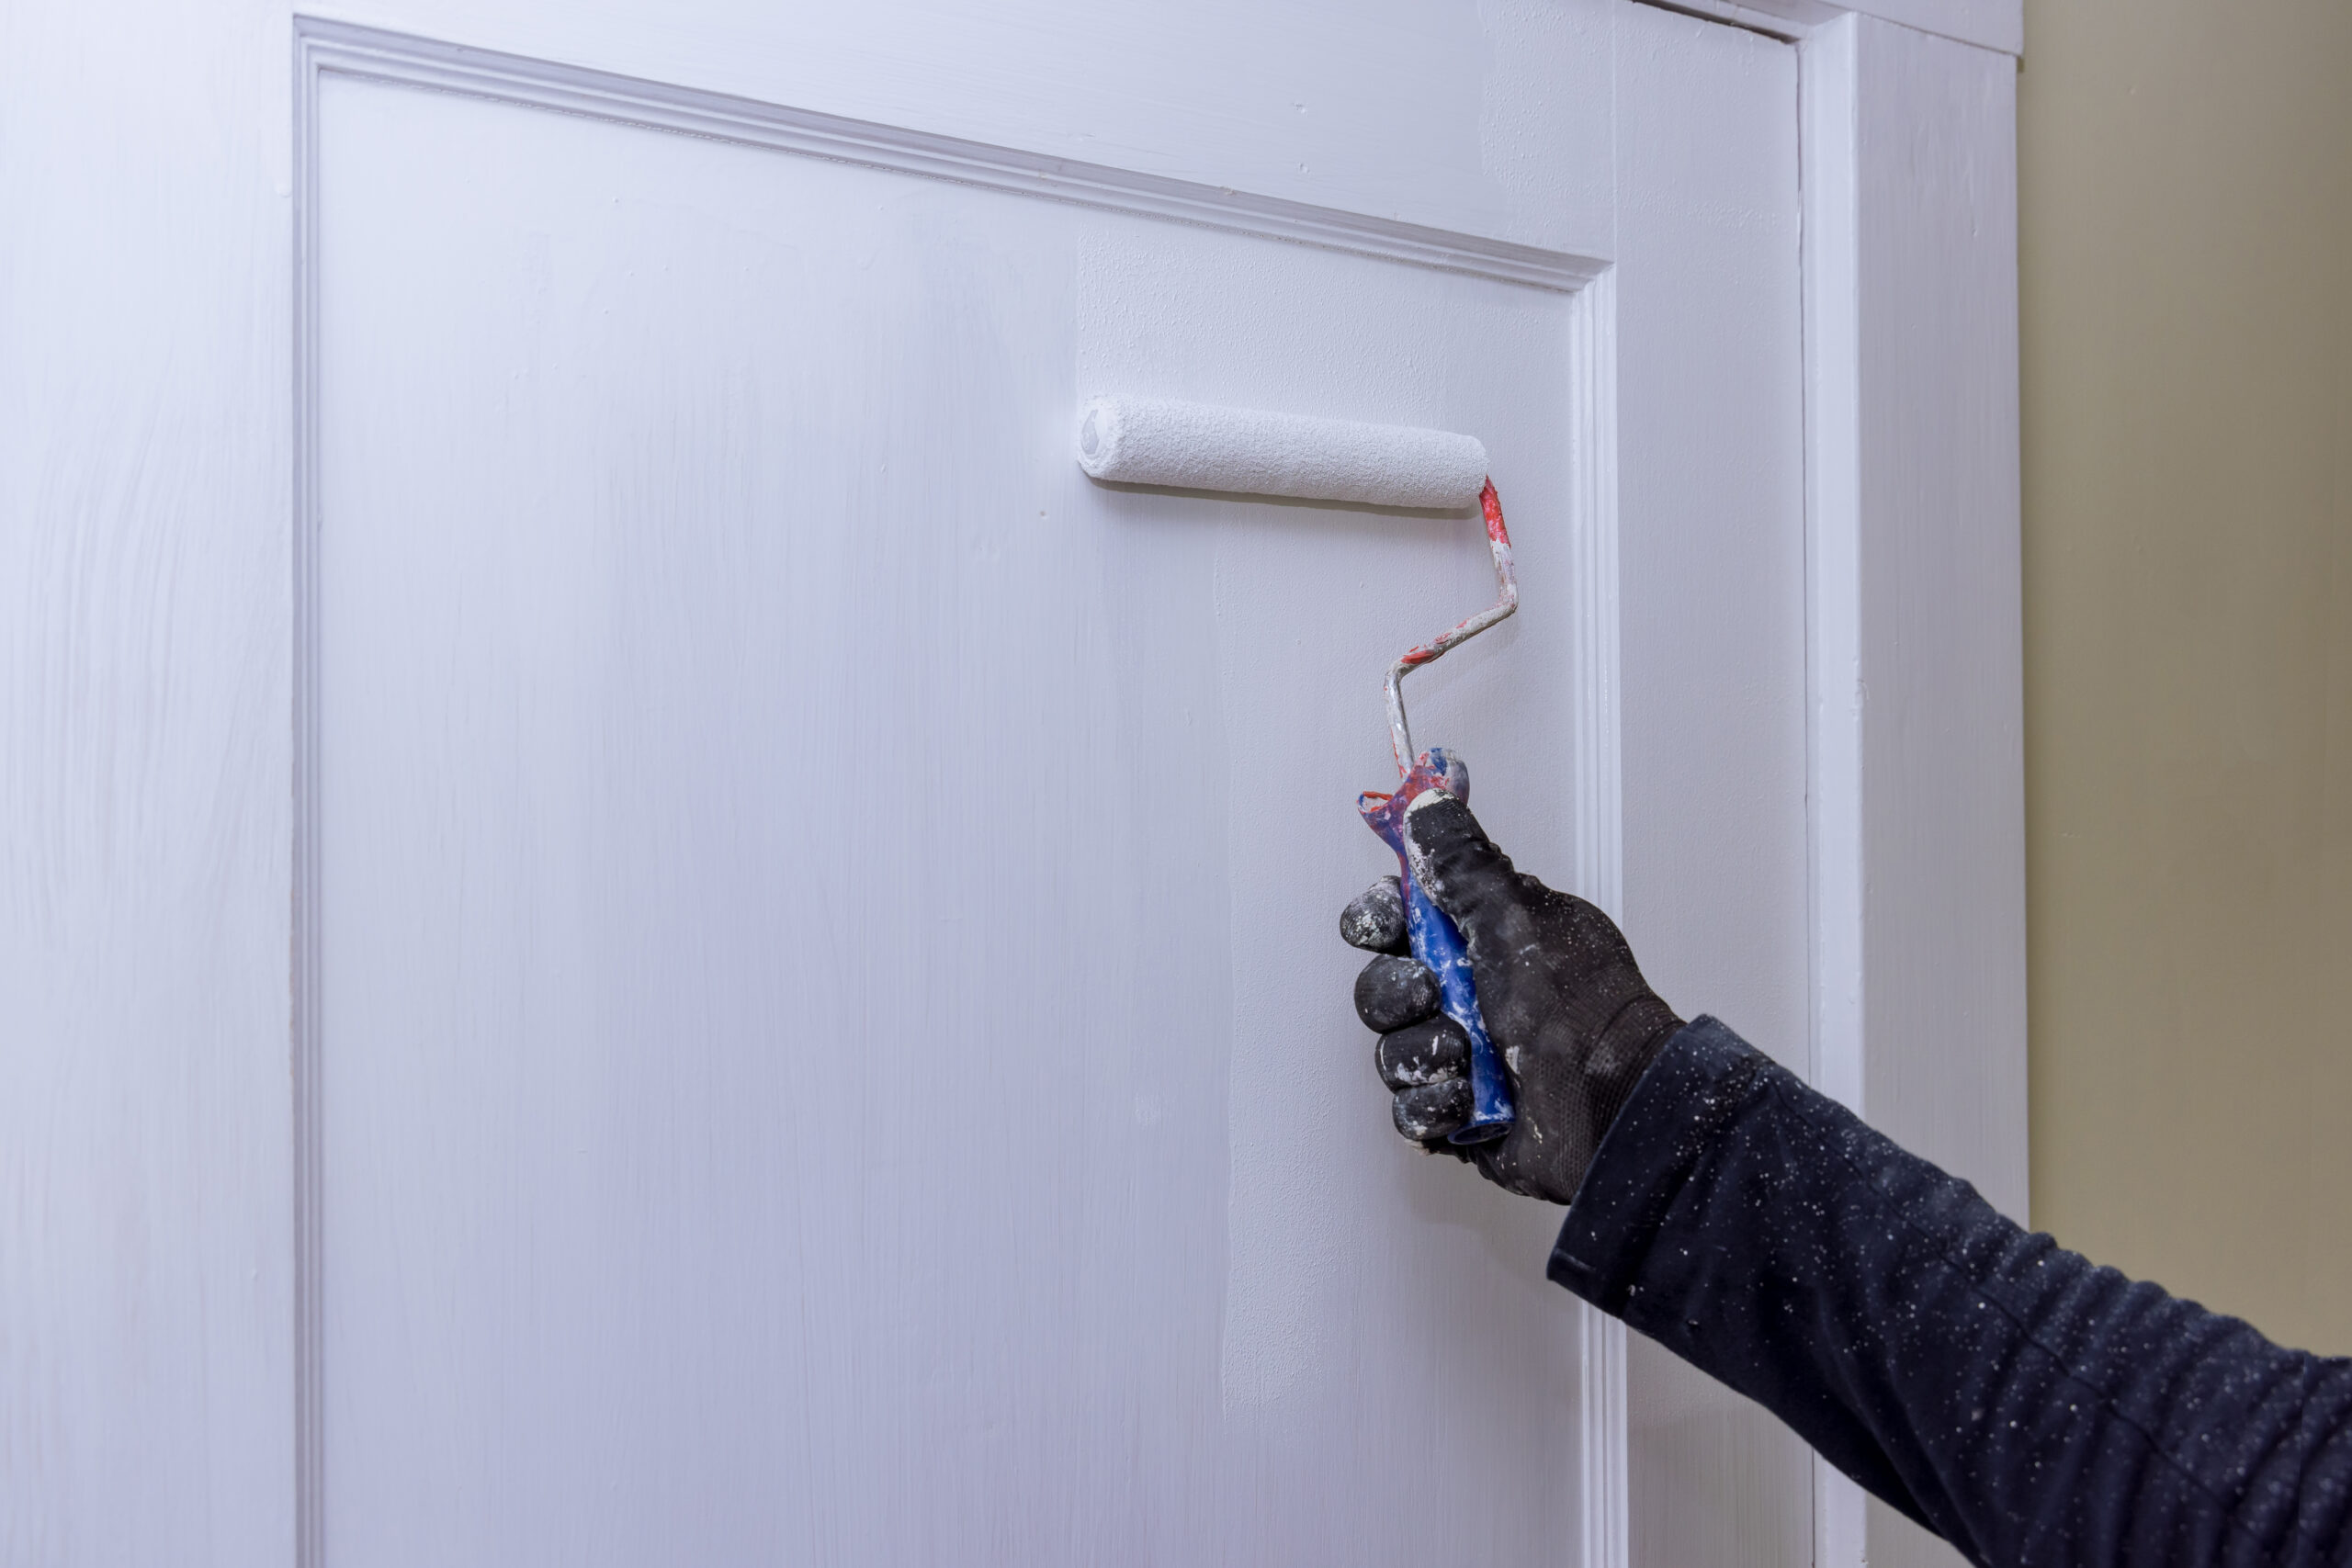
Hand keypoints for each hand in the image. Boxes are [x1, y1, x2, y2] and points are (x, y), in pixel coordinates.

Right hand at [1341, 791, 1684, 1203]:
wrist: (1614, 1099)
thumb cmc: (1579, 1005)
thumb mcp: (1515, 918)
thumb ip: (1461, 860)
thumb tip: (1429, 800)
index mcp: (1477, 942)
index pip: (1396, 921)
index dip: (1379, 921)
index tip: (1387, 924)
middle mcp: (1463, 998)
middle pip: (1380, 987)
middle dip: (1398, 992)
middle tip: (1434, 993)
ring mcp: (1460, 1059)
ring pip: (1391, 1051)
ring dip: (1426, 1053)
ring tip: (1471, 1057)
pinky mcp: (1459, 1115)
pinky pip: (1409, 1110)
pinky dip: (1435, 1105)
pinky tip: (1470, 1097)